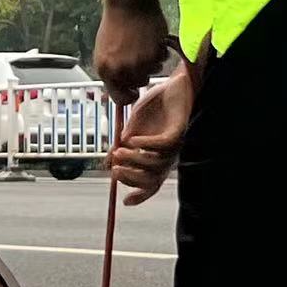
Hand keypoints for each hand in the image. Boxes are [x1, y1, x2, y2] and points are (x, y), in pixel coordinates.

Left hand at [94, 1, 168, 104]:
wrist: (128, 2)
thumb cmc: (115, 24)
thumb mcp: (104, 52)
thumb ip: (112, 73)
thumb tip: (123, 90)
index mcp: (105, 70)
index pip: (120, 98)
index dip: (129, 95)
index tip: (134, 91)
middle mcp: (122, 70)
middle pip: (139, 84)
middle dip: (140, 72)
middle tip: (137, 54)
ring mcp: (140, 63)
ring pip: (153, 72)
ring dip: (151, 61)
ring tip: (142, 43)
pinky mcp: (155, 53)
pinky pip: (163, 60)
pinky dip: (159, 51)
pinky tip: (150, 38)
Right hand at [108, 63, 195, 205]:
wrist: (175, 84)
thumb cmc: (158, 105)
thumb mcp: (133, 126)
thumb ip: (123, 144)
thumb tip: (108, 162)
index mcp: (157, 156)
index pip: (151, 183)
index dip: (140, 195)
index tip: (124, 201)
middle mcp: (168, 155)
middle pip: (153, 180)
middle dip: (131, 178)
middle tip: (114, 169)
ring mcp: (174, 145)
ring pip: (155, 164)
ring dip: (133, 160)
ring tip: (118, 150)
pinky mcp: (178, 132)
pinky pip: (162, 145)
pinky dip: (144, 145)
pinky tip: (131, 138)